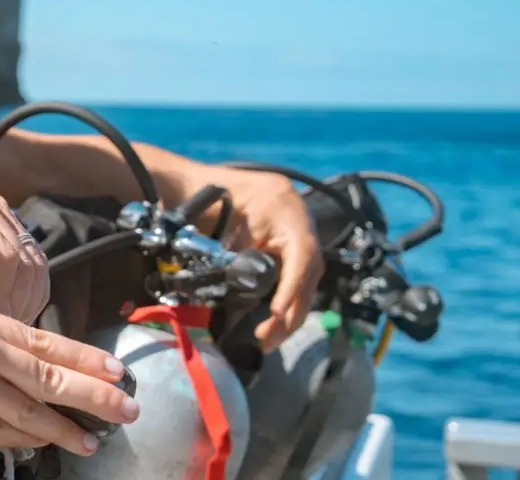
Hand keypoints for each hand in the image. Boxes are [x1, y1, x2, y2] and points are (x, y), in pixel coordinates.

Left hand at [0, 182, 47, 324]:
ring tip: (12, 327)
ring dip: (28, 294)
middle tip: (6, 334)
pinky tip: (17, 309)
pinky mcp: (0, 216)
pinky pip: (29, 252)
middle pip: (22, 257)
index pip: (1, 252)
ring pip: (32, 256)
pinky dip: (29, 283)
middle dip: (18, 299)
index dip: (5, 292)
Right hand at [0, 298, 139, 453]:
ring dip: (64, 429)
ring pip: (29, 412)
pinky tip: (39, 443)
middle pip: (50, 377)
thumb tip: (10, 355)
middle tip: (126, 409)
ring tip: (89, 440)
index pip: (46, 340)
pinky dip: (22, 439)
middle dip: (94, 396)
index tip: (115, 371)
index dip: (85, 359)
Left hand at [171, 165, 323, 350]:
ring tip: (267, 339)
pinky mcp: (292, 251)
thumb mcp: (225, 223)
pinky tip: (272, 324)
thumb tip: (241, 293)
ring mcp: (301, 240)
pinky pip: (296, 279)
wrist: (217, 186)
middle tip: (267, 339)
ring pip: (305, 283)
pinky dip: (286, 302)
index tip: (275, 313)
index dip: (291, 287)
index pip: (301, 256)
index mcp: (289, 213)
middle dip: (290, 312)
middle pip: (308, 276)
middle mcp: (304, 228)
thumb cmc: (217, 200)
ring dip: (289, 314)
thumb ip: (236, 256)